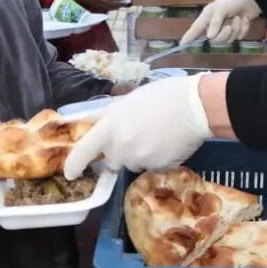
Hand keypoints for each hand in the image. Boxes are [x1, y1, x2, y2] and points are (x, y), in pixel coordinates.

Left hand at [63, 75, 211, 177]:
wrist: (196, 106)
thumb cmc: (162, 95)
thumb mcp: (129, 100)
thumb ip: (109, 115)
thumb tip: (92, 123)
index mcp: (110, 126)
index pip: (83, 152)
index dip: (73, 165)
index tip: (70, 172)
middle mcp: (121, 146)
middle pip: (112, 160)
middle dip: (120, 152)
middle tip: (136, 135)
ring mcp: (139, 159)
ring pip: (132, 164)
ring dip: (138, 156)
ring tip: (156, 136)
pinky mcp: (157, 168)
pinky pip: (151, 167)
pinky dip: (155, 159)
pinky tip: (167, 143)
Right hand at [70, 0, 125, 12]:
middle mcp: (104, 2)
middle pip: (115, 5)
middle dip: (121, 4)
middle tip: (126, 2)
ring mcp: (101, 6)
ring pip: (112, 8)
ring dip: (117, 7)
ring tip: (121, 5)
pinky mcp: (98, 9)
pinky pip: (107, 10)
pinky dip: (112, 8)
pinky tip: (114, 7)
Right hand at [181, 0, 261, 45]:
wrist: (250, 0)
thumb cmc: (232, 1)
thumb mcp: (221, 7)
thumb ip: (215, 21)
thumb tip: (209, 36)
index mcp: (207, 17)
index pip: (195, 29)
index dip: (188, 37)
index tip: (181, 45)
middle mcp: (214, 25)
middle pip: (214, 40)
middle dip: (223, 35)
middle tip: (229, 27)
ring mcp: (225, 30)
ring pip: (227, 40)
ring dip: (236, 29)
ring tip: (239, 18)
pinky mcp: (236, 33)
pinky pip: (239, 37)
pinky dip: (243, 29)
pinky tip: (244, 20)